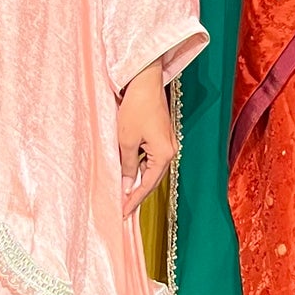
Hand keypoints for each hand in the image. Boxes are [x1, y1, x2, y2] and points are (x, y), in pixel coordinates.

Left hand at [116, 61, 172, 214]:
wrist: (145, 82)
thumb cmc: (135, 108)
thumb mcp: (126, 140)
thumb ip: (127, 165)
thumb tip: (127, 185)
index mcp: (164, 154)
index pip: (148, 184)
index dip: (134, 200)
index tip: (123, 213)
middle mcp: (170, 151)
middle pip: (153, 179)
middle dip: (137, 194)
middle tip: (123, 209)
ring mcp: (167, 143)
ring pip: (152, 169)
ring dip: (138, 181)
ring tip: (124, 195)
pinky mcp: (162, 136)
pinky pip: (151, 158)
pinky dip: (140, 168)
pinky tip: (129, 174)